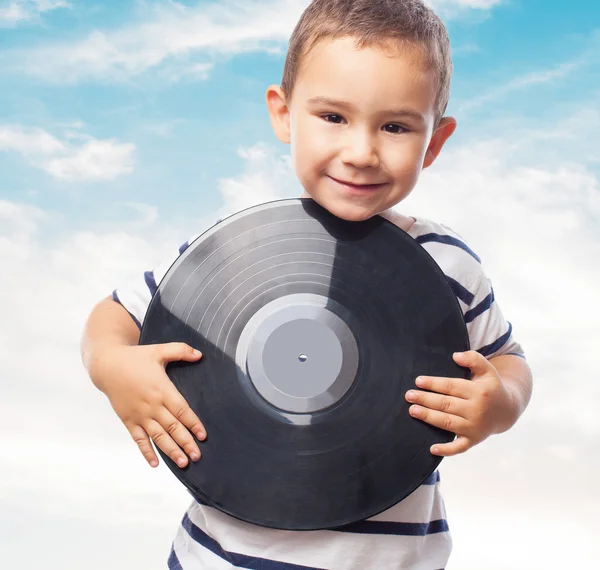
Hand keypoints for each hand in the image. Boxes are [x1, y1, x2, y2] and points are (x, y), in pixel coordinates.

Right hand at [90, 342, 205, 467]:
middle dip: (186, 443)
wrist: (107, 366)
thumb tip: (200, 354)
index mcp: (162, 389)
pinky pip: (139, 439)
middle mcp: (152, 405)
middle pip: (172, 427)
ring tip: (183, 463)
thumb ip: (181, 350)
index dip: (193, 424)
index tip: (203, 436)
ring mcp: (139, 415)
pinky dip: (146, 452)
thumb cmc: (136, 357)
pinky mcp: (128, 420)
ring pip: (158, 437)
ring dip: (171, 451)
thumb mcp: (159, 350)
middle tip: (197, 456)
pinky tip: (155, 464)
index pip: (181, 410)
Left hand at [405, 350, 513, 456]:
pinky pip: (459, 447)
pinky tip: (432, 448)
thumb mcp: (487, 369)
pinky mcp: (474, 440)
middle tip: (408, 395)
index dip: (433, 383)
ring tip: (412, 410)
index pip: (451, 386)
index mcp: (480, 391)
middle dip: (426, 400)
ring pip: (448, 422)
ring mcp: (475, 427)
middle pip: (446, 404)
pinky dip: (446, 450)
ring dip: (428, 417)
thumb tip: (455, 355)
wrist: (507, 410)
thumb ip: (473, 359)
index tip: (418, 381)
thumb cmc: (491, 387)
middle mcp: (477, 410)